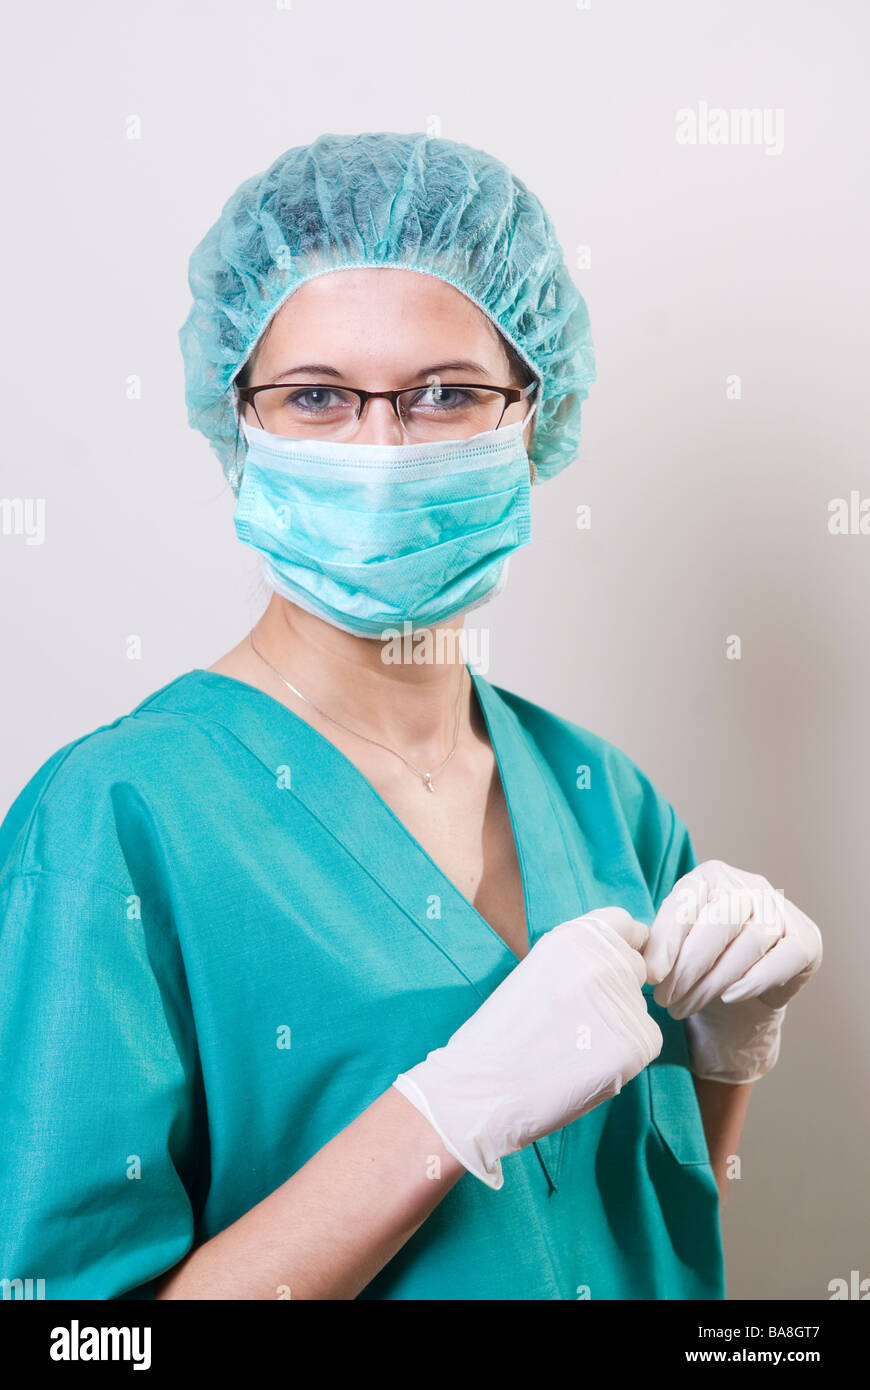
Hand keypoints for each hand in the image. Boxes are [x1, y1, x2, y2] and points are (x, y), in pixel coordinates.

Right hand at [392, 907, 661, 1188]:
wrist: (486, 1086)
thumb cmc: (504, 1031)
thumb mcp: (538, 970)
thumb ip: (580, 958)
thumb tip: (620, 957)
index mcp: (577, 937)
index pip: (628, 927)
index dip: (625, 946)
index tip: (614, 965)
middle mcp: (606, 961)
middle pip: (637, 968)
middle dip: (619, 989)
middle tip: (582, 1020)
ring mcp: (624, 1002)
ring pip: (639, 1009)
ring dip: (619, 1024)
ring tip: (576, 1046)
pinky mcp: (637, 1043)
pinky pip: (645, 1042)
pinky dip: (625, 1054)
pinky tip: (588, 1065)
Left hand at [643, 860, 822, 1082]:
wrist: (739, 993)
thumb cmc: (700, 962)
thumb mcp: (673, 948)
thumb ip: (658, 946)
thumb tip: (645, 963)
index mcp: (711, 876)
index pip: (687, 900)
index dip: (668, 937)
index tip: (651, 972)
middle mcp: (749, 885)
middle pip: (720, 921)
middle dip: (689, 966)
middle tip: (665, 998)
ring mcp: (781, 910)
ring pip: (750, 941)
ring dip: (714, 981)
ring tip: (686, 1005)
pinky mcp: (805, 939)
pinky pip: (785, 957)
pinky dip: (756, 979)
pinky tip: (730, 997)